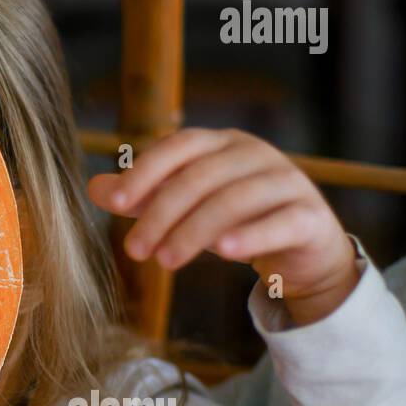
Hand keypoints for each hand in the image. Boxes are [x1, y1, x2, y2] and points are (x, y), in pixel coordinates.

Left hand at [88, 128, 359, 324]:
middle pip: (201, 177)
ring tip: (166, 261)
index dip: (147, 171)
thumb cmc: (235, 219)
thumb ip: (143, 196)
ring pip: (235, 200)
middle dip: (162, 214)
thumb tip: (95, 189)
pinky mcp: (310, 216)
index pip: (180, 146)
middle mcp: (255, 154)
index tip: (118, 203)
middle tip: (136, 251)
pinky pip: (280, 222)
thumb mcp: (185, 207)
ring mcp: (287, 182)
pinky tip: (225, 251)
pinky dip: (251, 235)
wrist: (303, 249)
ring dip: (194, 231)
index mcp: (222, 144)